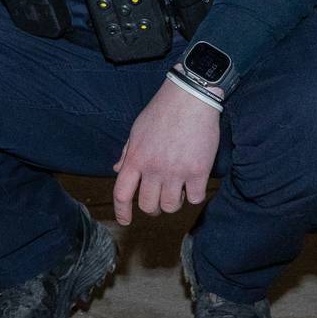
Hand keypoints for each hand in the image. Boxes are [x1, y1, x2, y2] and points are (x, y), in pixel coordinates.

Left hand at [111, 77, 221, 224]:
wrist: (190, 97)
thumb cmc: (162, 111)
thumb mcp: (137, 130)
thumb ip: (128, 152)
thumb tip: (118, 169)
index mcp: (135, 158)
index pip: (122, 193)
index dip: (122, 212)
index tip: (125, 220)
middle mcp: (154, 168)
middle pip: (148, 206)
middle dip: (153, 207)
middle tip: (159, 199)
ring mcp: (176, 171)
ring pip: (171, 206)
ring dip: (173, 202)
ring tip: (178, 189)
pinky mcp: (199, 171)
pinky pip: (195, 198)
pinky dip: (194, 195)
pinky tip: (194, 184)